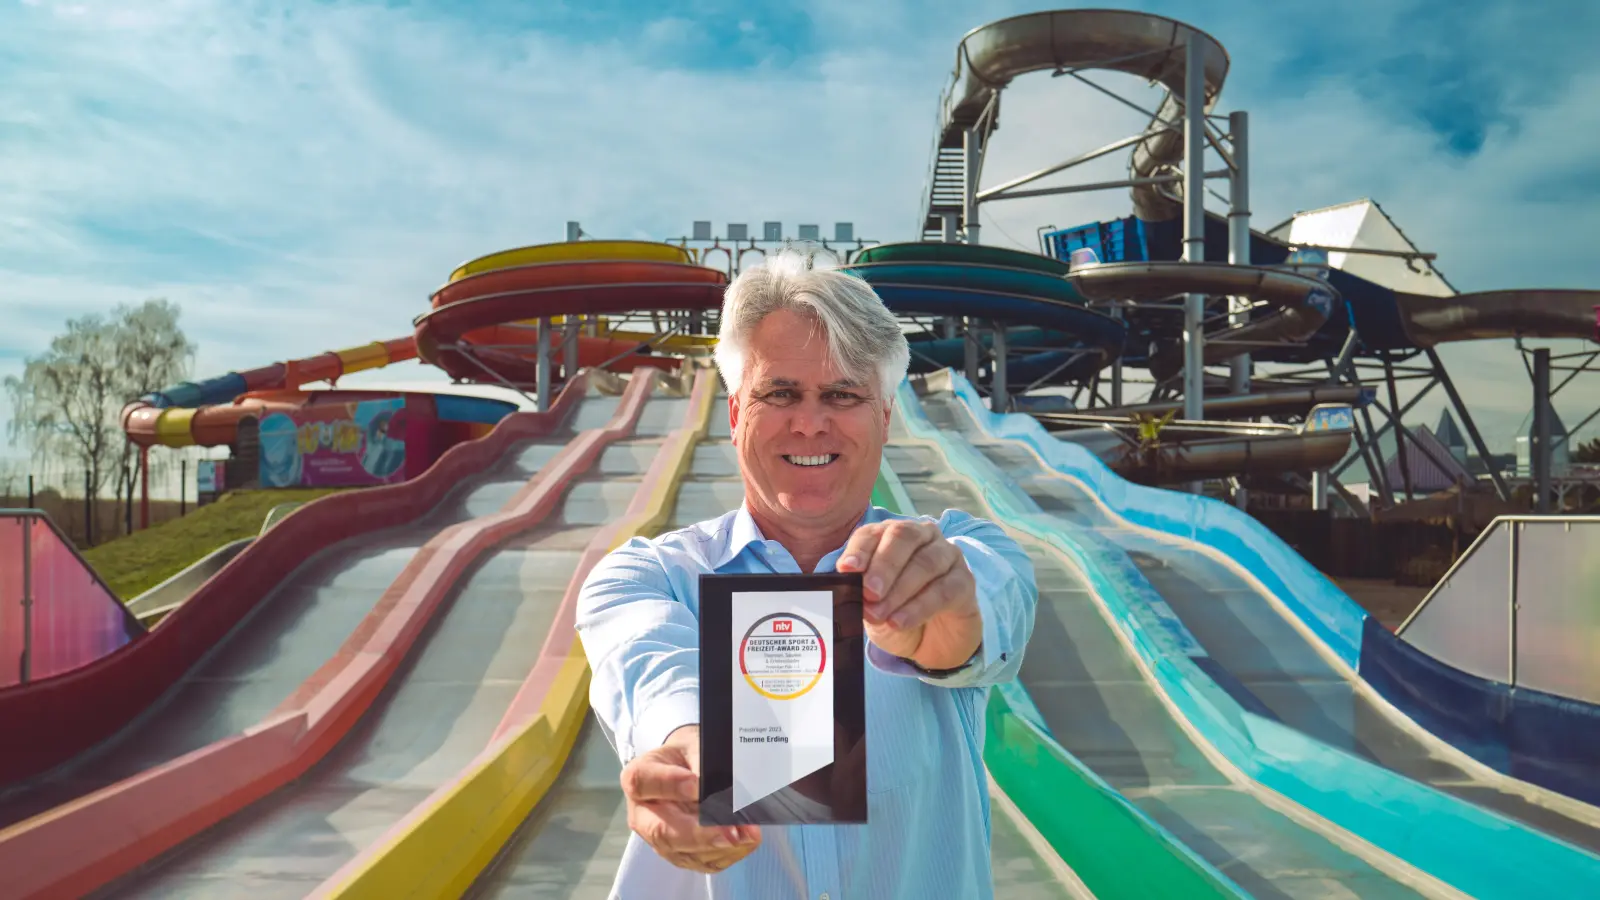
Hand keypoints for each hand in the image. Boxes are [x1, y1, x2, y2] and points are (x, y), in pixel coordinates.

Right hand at [619, 725, 761, 872]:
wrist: (688, 769)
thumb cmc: (689, 756)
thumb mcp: (694, 746)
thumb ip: (703, 764)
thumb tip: (721, 790)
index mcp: (638, 777)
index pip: (643, 782)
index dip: (669, 784)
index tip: (696, 784)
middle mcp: (642, 814)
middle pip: (661, 830)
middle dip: (699, 834)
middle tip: (731, 831)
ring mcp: (658, 839)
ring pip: (683, 852)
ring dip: (719, 846)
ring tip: (748, 833)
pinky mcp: (680, 855)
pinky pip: (701, 862)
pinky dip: (727, 854)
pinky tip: (745, 841)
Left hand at [837, 519, 980, 670]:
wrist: (930, 642)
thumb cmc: (895, 612)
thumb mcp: (871, 605)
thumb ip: (860, 594)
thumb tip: (846, 590)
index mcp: (891, 536)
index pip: (873, 532)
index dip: (859, 549)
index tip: (847, 569)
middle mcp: (922, 537)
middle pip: (903, 537)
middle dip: (884, 565)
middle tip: (868, 593)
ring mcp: (948, 556)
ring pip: (926, 562)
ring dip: (900, 590)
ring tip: (880, 615)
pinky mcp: (965, 582)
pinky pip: (944, 590)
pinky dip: (919, 607)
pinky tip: (900, 622)